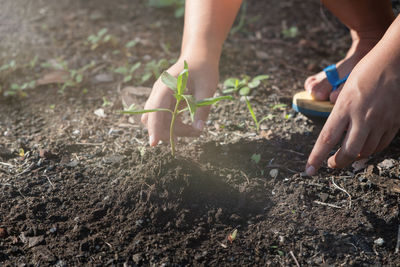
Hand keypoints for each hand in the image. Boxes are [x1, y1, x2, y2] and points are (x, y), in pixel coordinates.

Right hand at [141, 58, 218, 145]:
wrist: (199, 55)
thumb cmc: (204, 68)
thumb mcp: (207, 87)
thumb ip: (202, 108)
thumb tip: (198, 129)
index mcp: (165, 86)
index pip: (155, 110)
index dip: (154, 127)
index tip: (154, 143)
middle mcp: (158, 93)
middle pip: (153, 119)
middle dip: (169, 131)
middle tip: (194, 132)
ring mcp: (160, 97)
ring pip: (159, 121)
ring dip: (174, 130)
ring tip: (195, 130)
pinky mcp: (165, 102)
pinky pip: (166, 118)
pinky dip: (176, 125)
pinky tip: (190, 126)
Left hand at [306, 46, 399, 174]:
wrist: (397, 60)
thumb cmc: (367, 71)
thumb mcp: (346, 90)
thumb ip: (340, 113)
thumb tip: (335, 135)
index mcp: (345, 107)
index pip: (326, 139)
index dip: (316, 157)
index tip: (310, 170)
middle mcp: (362, 116)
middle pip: (347, 152)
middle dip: (337, 162)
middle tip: (331, 164)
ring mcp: (381, 121)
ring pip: (365, 151)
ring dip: (354, 157)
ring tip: (347, 154)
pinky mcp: (395, 122)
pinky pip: (381, 145)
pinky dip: (370, 150)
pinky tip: (364, 147)